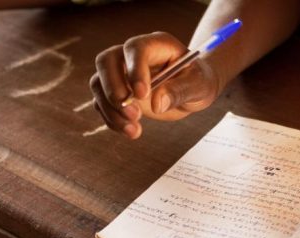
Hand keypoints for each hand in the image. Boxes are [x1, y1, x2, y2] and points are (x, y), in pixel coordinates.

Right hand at [90, 32, 220, 138]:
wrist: (194, 89)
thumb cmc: (198, 81)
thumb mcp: (200, 85)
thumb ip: (181, 91)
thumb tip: (157, 104)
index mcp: (156, 45)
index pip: (136, 49)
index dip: (135, 70)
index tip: (143, 95)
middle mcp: (132, 55)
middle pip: (106, 61)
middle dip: (114, 90)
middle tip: (134, 114)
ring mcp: (121, 72)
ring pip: (99, 84)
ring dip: (111, 110)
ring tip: (134, 130)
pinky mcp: (116, 91)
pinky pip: (102, 103)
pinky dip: (112, 120)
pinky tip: (132, 131)